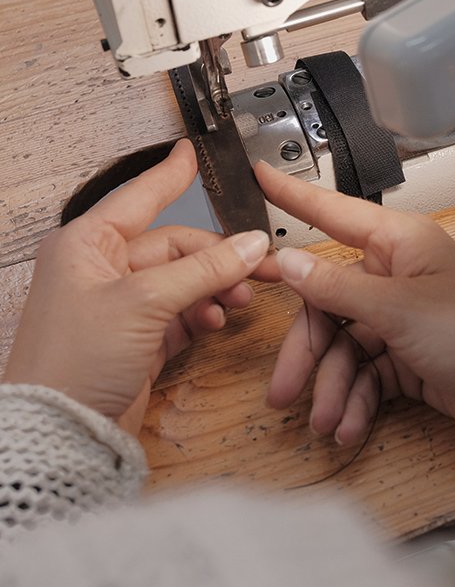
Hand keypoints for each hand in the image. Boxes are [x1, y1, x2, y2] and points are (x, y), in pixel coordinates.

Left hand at [4, 140, 275, 435]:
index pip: (141, 197)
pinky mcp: (136, 338)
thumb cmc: (73, 361)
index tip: (193, 153)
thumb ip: (205, 269)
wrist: (60, 432)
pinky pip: (182, 313)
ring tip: (237, 301)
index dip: (172, 175)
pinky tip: (215, 322)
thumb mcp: (146, 302)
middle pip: (176, 247)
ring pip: (184, 280)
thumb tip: (252, 244)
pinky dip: (202, 315)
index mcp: (87, 244)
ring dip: (215, 288)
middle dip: (218, 258)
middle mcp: (102, 269)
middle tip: (261, 264)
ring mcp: (120, 305)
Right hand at [256, 162, 454, 449]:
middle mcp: (398, 276)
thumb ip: (340, 289)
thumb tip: (288, 261)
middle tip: (283, 393)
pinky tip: (350, 430)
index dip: (294, 195)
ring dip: (332, 387)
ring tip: (327, 426)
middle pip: (327, 303)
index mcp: (400, 244)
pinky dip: (356, 402)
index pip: (334, 213)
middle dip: (307, 351)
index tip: (255, 174)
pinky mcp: (412, 360)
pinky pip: (367, 376)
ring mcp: (404, 320)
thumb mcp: (403, 311)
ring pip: (344, 347)